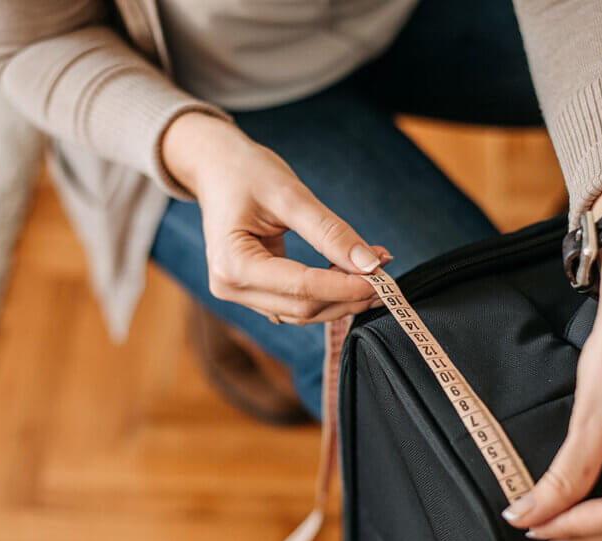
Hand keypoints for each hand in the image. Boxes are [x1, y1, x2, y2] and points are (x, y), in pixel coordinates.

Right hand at [162, 112, 388, 323]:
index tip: (382, 276)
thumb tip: (369, 263)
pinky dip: (327, 292)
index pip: (301, 287)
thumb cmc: (245, 172)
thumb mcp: (289, 194)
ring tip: (375, 271)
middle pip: (304, 307)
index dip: (346, 286)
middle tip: (386, 272)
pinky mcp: (254, 292)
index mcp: (232, 264)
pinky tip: (352, 274)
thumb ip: (329, 232)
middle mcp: (231, 287)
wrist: (216, 168)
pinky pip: (296, 302)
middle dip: (348, 294)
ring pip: (303, 311)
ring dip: (342, 297)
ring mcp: (241, 294)